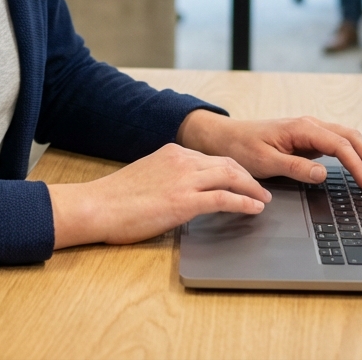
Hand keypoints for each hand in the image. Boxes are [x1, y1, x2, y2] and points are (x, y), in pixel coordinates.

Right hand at [48, 143, 269, 248]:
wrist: (97, 206)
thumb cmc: (114, 198)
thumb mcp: (146, 176)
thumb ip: (167, 177)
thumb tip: (179, 190)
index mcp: (171, 152)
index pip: (211, 157)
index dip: (231, 168)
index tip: (241, 178)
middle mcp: (182, 160)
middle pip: (227, 163)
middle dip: (248, 176)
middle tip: (260, 188)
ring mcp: (185, 179)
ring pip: (231, 177)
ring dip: (252, 188)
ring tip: (263, 199)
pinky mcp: (185, 201)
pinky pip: (225, 198)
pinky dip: (245, 202)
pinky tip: (255, 209)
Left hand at [177, 110, 361, 191]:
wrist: (225, 137)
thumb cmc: (242, 147)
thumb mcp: (265, 161)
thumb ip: (295, 168)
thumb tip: (323, 175)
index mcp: (302, 128)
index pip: (340, 145)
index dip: (357, 165)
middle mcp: (310, 125)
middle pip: (352, 138)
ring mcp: (311, 131)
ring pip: (348, 139)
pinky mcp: (309, 140)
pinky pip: (339, 145)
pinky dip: (355, 156)